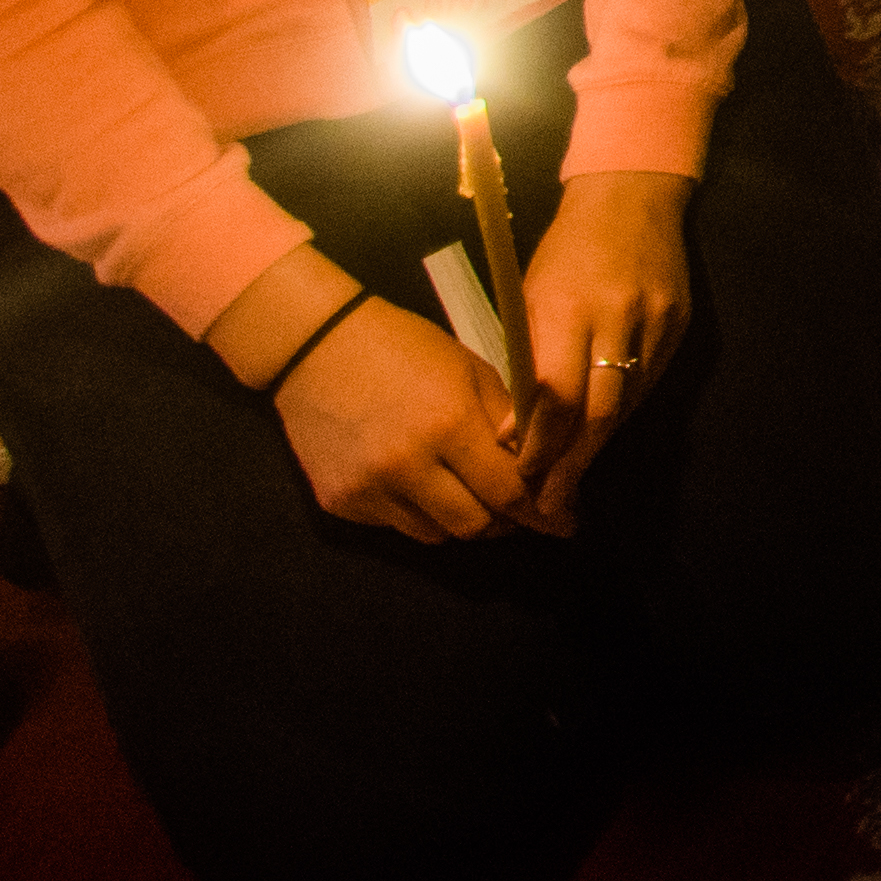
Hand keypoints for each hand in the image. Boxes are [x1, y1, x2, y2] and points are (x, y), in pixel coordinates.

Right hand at [268, 292, 536, 543]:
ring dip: (461, 519)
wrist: (316, 346)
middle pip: (475, 525)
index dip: (540, 512)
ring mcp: (369, 489)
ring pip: (436, 534)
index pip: (507, 490)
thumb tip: (540, 469)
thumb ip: (506, 422)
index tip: (564, 523)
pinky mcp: (340, 503)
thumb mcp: (470, 370)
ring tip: (468, 492)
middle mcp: (407, 466)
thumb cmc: (404, 347)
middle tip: (517, 510)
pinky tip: (419, 483)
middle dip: (504, 521)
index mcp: (449, 425)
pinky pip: (396, 526)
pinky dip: (418, 513)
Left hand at [514, 168, 694, 525]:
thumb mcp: (531, 297)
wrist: (630, 196)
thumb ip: (527, 362)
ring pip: (628, 403)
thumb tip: (515, 432)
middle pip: (598, 409)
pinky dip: (623, 411)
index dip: (540, 442)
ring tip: (572, 481)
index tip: (523, 476)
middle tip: (551, 505)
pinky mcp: (681, 323)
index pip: (554, 393)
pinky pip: (649, 382)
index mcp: (567, 306)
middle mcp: (616, 315)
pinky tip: (603, 431)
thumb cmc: (565, 249)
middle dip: (572, 463)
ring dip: (598, 446)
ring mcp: (655, 319)